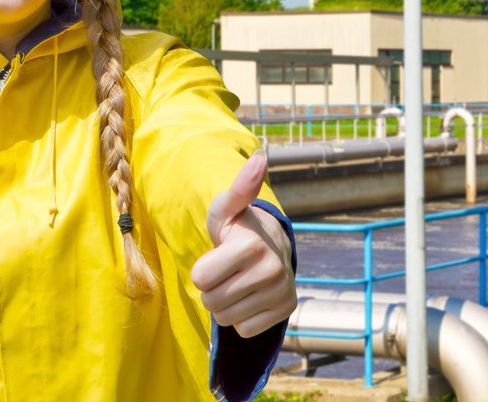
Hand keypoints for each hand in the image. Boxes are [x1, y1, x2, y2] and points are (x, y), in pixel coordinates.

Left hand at [191, 152, 295, 337]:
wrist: (272, 246)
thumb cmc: (238, 228)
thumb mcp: (228, 209)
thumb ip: (237, 188)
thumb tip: (259, 158)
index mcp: (251, 246)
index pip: (200, 280)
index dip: (203, 270)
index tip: (218, 256)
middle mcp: (271, 269)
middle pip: (211, 302)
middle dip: (213, 289)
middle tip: (227, 271)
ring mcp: (281, 291)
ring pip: (226, 318)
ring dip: (226, 303)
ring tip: (239, 281)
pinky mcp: (287, 309)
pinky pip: (245, 330)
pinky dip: (243, 316)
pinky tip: (252, 295)